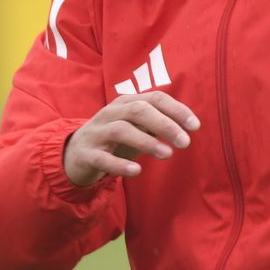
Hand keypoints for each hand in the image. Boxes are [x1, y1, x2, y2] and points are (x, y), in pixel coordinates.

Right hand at [63, 91, 200, 186]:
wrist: (73, 154)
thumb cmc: (113, 139)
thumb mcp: (135, 127)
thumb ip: (157, 124)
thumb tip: (187, 126)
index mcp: (125, 103)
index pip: (154, 98)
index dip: (176, 110)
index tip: (195, 126)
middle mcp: (110, 113)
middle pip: (138, 111)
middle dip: (165, 124)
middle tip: (185, 142)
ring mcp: (96, 133)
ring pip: (121, 130)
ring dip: (146, 142)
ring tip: (167, 155)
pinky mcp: (86, 154)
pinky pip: (103, 158)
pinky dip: (120, 164)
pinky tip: (137, 171)